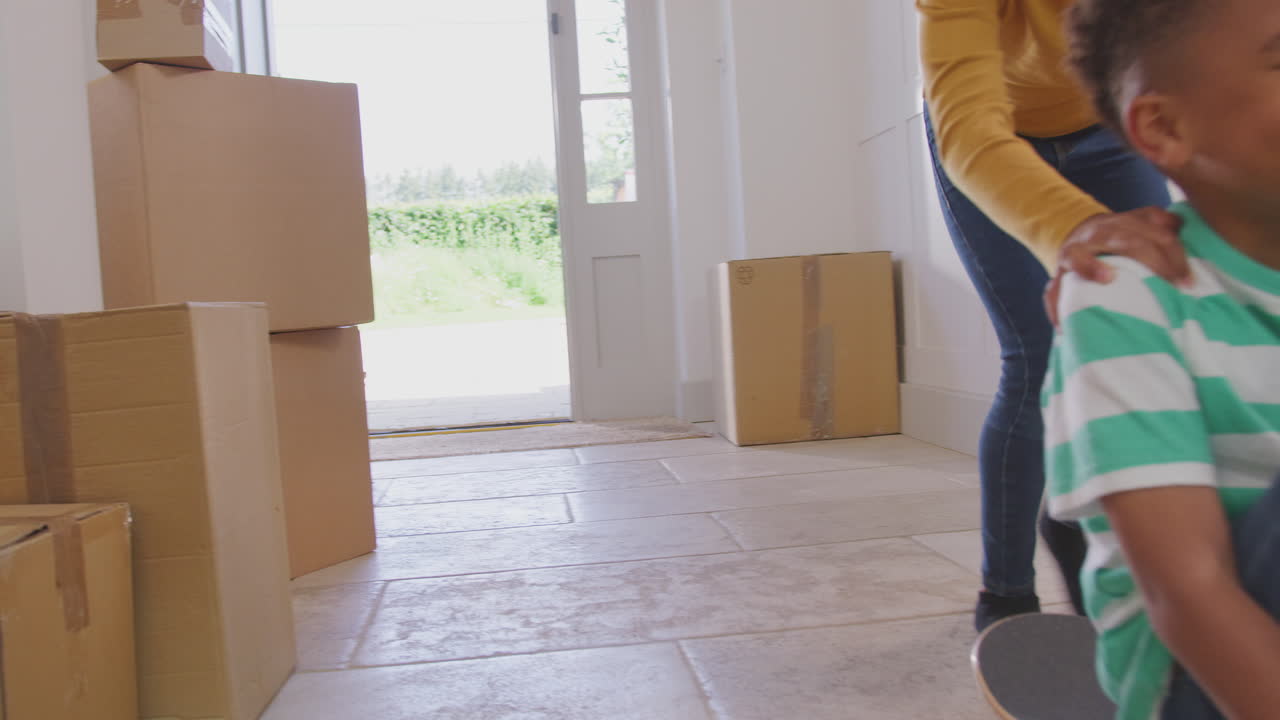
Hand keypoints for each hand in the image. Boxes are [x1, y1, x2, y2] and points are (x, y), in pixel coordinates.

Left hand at [1044, 208, 1187, 325]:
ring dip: (1174, 254)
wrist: (1079, 230)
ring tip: (1187, 279)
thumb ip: (1058, 303)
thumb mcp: (1060, 284)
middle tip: (1175, 287)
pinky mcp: (1137, 214)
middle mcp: (1098, 233)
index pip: (1078, 257)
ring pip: (1152, 231)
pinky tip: (1187, 245)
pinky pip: (1160, 215)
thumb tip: (1063, 330)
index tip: (1108, 279)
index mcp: (1074, 252)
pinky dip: (1175, 227)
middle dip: (1156, 263)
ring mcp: (1120, 220)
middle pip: (1130, 242)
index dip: (1091, 267)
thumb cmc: (1074, 265)